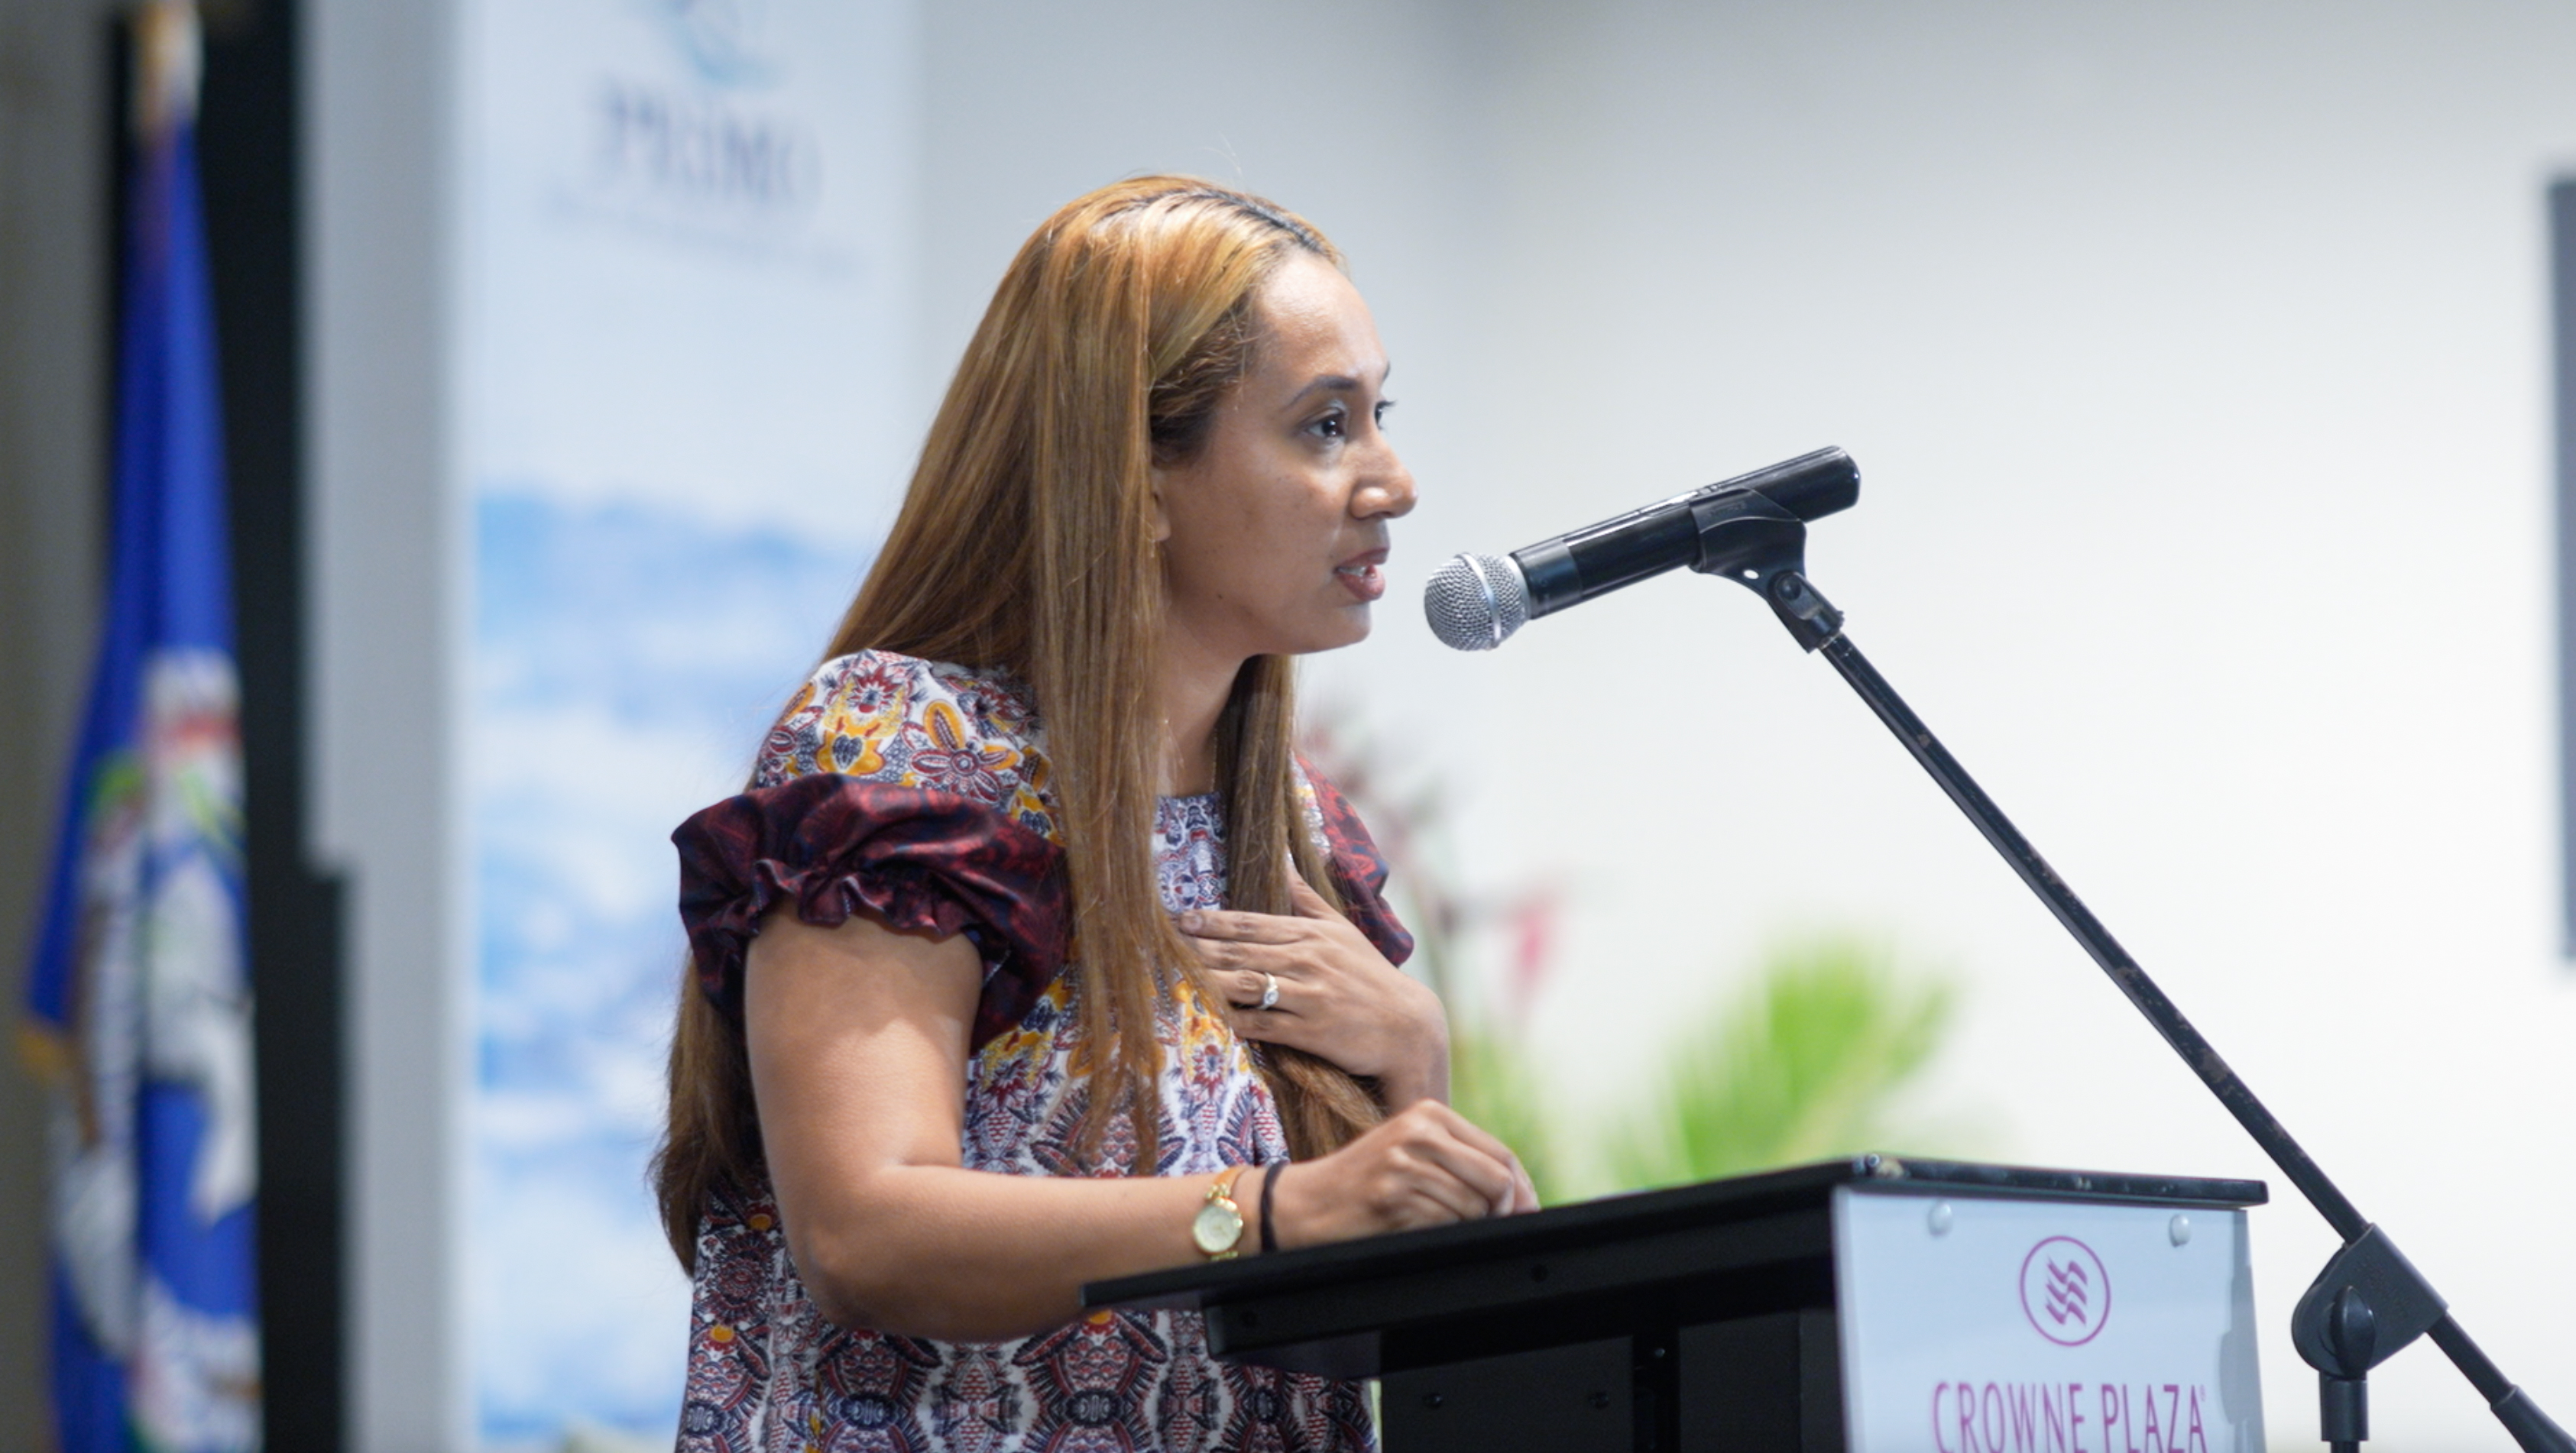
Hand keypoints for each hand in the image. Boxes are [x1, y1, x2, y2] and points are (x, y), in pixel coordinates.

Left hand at [1180, 876, 1450, 1106]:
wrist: (1406, 1026)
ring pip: (1248, 983)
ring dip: (1209, 980)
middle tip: (1160, 944)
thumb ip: (1306, 897)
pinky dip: (1235, 1019)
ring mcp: (1309, 994)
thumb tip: (1282, 860)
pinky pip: (1264, 1023)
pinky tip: (1208, 1018)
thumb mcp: (1342, 929)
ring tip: (1173, 977)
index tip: (1180, 919)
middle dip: (1199, 947)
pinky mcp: (1311, 1030)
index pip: (1251, 924)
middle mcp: (1308, 958)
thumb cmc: (1369, 976)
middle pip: (1241, 951)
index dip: (1212, 922)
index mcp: (1310, 933)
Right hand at [1264, 1100, 1539, 1249]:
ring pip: (1474, 1206)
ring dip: (1465, 1225)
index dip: (1522, 1189)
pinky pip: (1445, 1223)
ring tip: (1430, 1220)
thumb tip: (1519, 1193)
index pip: (1501, 1153)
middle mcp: (1420, 1131)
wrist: (1305, 1203)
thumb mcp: (1410, 1151)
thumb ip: (1458, 1159)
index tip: (1527, 1211)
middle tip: (1495, 1227)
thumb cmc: (1363, 1182)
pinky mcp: (1395, 1194)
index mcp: (1429, 1113)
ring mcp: (1406, 1162)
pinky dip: (1440, 1233)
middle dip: (1505, 1211)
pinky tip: (1412, 1225)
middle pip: (1497, 1179)